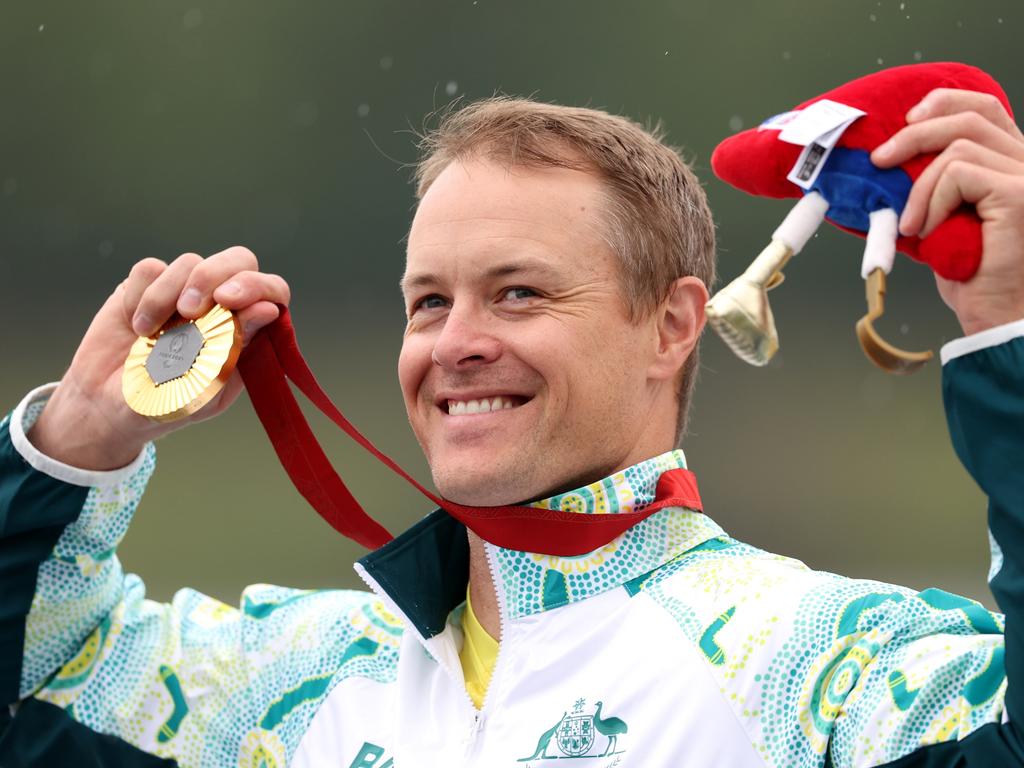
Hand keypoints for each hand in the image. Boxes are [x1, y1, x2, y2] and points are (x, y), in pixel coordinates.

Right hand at [27, 246, 290, 469]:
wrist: (110, 409)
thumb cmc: (166, 405)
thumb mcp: (204, 390)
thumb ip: (235, 349)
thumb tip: (268, 309)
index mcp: (247, 332)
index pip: (273, 292)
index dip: (258, 287)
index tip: (228, 301)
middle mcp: (222, 305)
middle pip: (239, 260)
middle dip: (214, 276)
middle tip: (189, 309)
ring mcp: (186, 291)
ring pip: (190, 262)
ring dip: (165, 299)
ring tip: (148, 335)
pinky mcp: (149, 284)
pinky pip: (150, 269)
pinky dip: (140, 297)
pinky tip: (136, 326)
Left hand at [871, 88, 1023, 335]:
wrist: (994, 315)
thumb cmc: (969, 273)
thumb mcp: (944, 215)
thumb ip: (936, 182)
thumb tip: (891, 157)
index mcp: (1014, 162)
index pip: (985, 109)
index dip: (943, 103)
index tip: (906, 121)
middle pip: (972, 117)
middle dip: (915, 134)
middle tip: (880, 161)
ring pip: (959, 148)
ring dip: (920, 187)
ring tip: (912, 226)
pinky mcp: (1019, 193)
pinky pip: (959, 174)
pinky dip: (931, 201)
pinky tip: (928, 232)